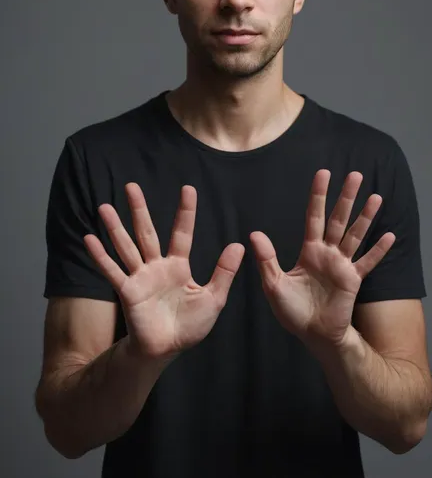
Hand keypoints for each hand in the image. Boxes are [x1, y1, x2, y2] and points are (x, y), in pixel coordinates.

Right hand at [84, 184, 244, 359]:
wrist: (168, 349)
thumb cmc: (190, 325)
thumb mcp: (213, 297)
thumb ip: (224, 271)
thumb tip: (239, 245)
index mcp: (178, 266)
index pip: (182, 233)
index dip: (185, 211)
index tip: (188, 189)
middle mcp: (156, 266)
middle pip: (147, 232)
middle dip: (139, 209)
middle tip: (131, 186)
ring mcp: (140, 278)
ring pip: (126, 247)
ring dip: (115, 228)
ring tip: (104, 207)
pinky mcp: (128, 292)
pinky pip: (112, 272)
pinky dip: (100, 256)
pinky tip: (89, 239)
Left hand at [249, 170, 395, 349]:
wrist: (313, 335)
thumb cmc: (292, 311)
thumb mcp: (274, 284)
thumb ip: (267, 259)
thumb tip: (253, 234)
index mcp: (309, 251)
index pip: (314, 216)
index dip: (318, 195)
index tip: (324, 174)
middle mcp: (328, 253)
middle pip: (338, 219)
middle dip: (346, 198)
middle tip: (355, 175)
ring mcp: (342, 265)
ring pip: (355, 235)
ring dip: (366, 217)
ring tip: (375, 197)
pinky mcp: (354, 280)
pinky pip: (368, 262)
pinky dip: (378, 250)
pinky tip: (390, 236)